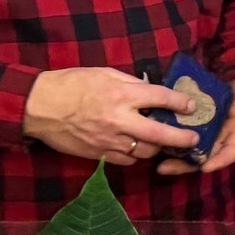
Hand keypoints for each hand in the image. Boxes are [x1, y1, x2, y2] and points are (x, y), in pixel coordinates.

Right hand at [23, 68, 201, 166]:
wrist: (40, 107)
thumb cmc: (71, 84)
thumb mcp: (103, 73)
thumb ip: (130, 83)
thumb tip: (152, 91)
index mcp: (121, 95)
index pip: (161, 98)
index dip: (181, 103)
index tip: (191, 106)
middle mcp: (119, 120)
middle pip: (161, 134)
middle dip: (182, 138)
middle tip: (194, 138)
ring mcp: (110, 140)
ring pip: (145, 151)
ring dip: (157, 147)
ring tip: (163, 142)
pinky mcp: (99, 154)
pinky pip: (126, 160)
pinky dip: (135, 155)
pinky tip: (138, 148)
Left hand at [157, 75, 234, 174]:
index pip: (232, 151)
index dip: (219, 159)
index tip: (206, 166)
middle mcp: (223, 140)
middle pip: (207, 157)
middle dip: (189, 165)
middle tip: (168, 169)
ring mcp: (209, 137)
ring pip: (193, 154)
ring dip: (177, 161)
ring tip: (159, 166)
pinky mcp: (197, 131)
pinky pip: (184, 142)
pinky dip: (172, 146)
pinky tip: (156, 147)